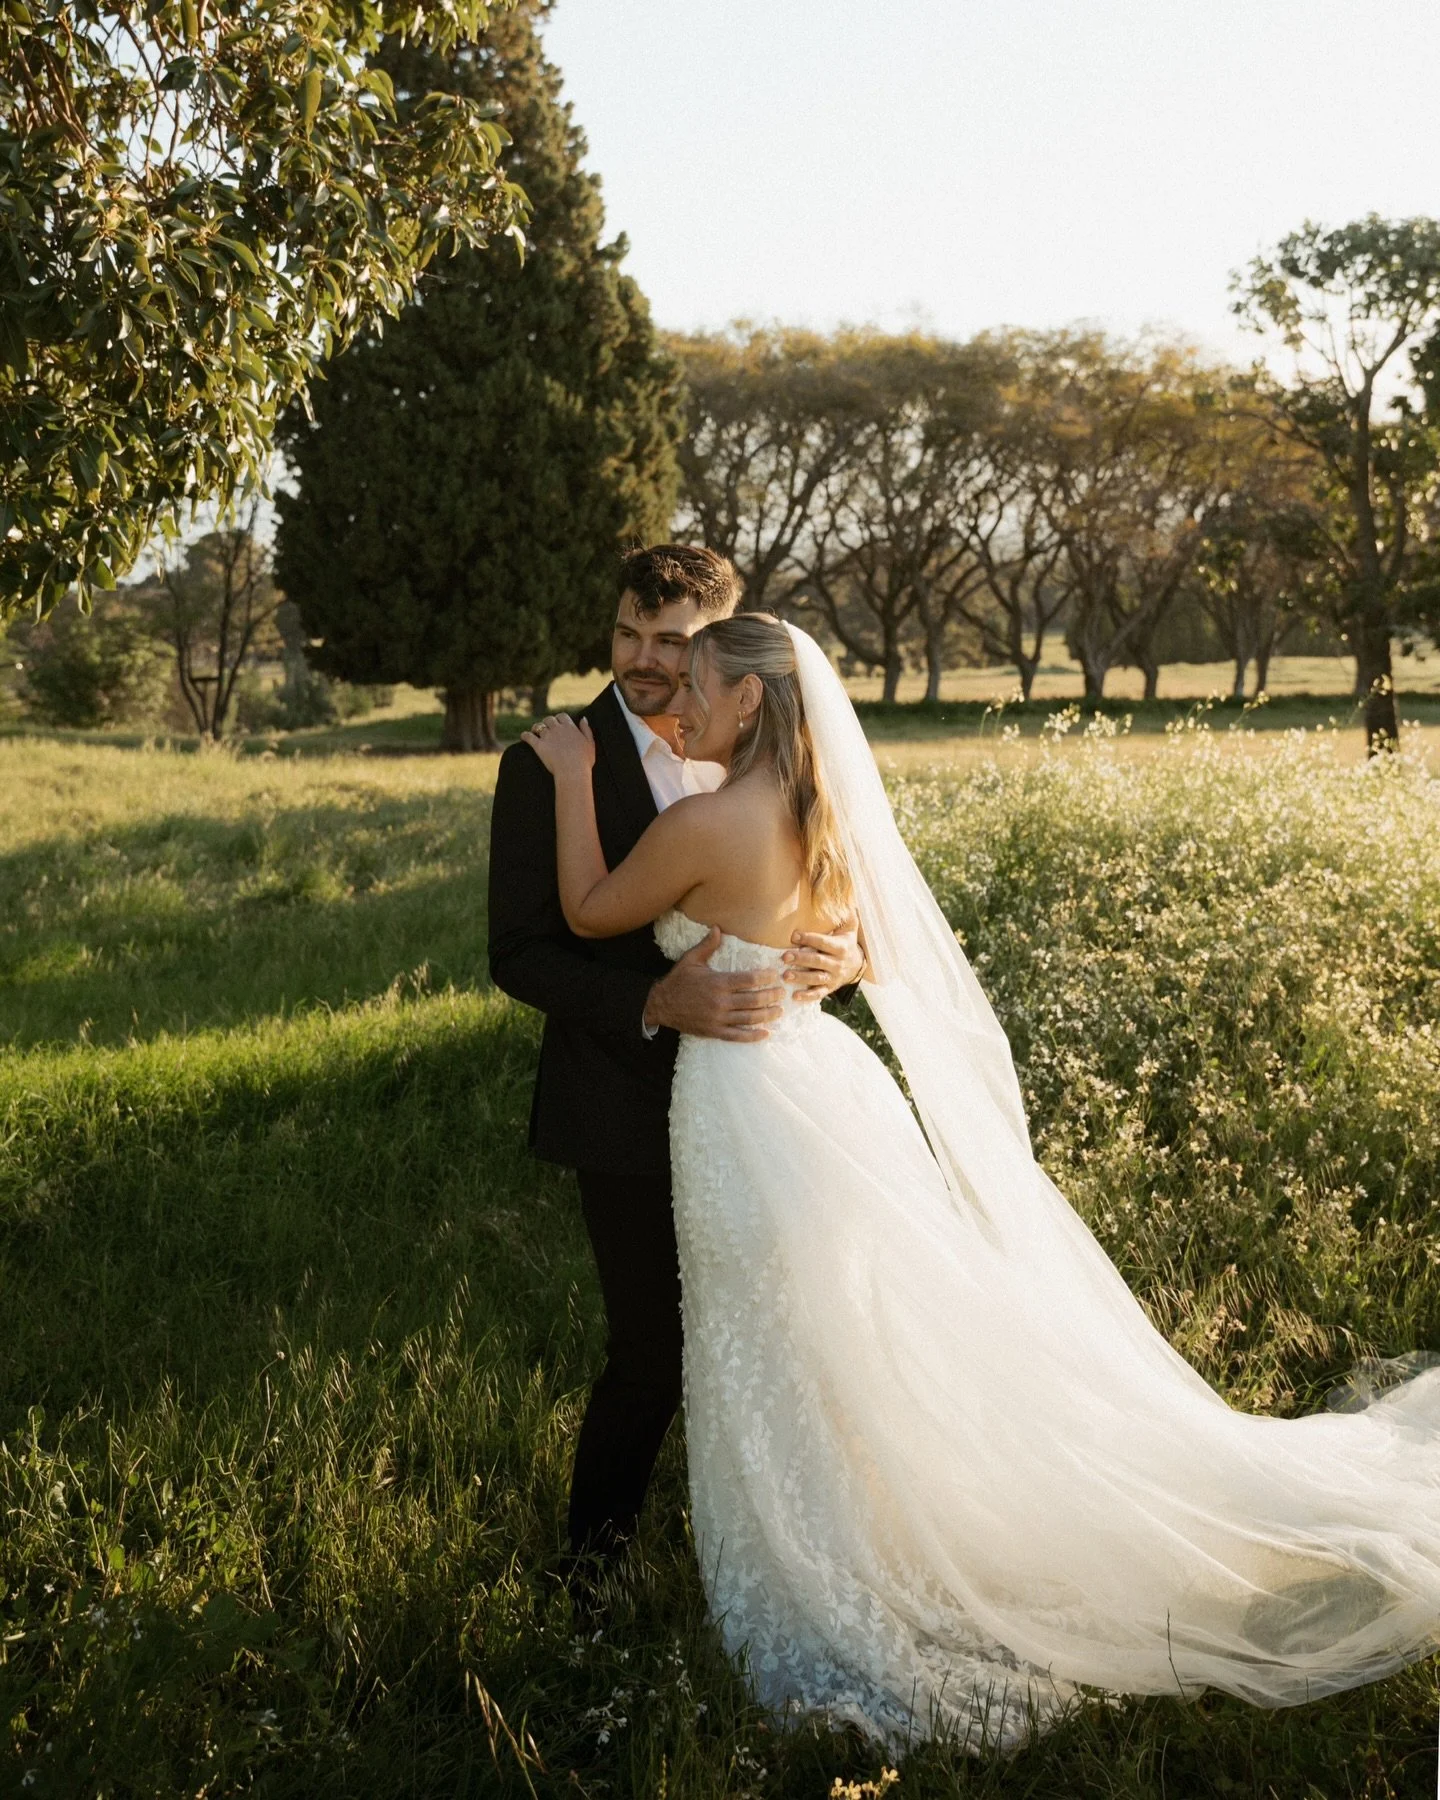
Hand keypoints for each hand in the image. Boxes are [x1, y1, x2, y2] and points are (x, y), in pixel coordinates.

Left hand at [521, 713, 594, 778]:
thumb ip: (586, 730)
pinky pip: (529, 737)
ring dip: (536, 728)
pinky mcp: (539, 746)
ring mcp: (547, 737)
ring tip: (535, 731)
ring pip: (538, 726)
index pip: (562, 716)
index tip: (558, 723)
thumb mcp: (590, 743)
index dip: (559, 719)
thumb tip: (584, 718)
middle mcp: (557, 729)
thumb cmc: (584, 761)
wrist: (573, 771)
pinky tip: (523, 737)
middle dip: (547, 722)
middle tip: (546, 728)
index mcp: (570, 727)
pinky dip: (525, 735)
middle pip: (549, 719)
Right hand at [644, 927, 784, 1041]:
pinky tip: (766, 1033)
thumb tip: (718, 928)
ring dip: (767, 1015)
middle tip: (782, 993)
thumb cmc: (678, 981)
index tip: (775, 976)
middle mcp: (721, 1001)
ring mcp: (718, 1018)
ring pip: (749, 1018)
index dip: (765, 978)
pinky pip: (737, 1036)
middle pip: (754, 1000)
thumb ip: (708, 945)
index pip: (749, 980)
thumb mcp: (691, 960)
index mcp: (718, 982)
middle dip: (771, 996)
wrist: (661, 1005)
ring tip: (779, 1011)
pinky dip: (753, 1036)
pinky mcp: (714, 1031)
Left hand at [784, 911, 864, 1003]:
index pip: (824, 942)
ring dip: (801, 977)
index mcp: (841, 947)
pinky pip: (818, 994)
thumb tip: (846, 897)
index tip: (794, 935)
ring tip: (785, 975)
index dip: (809, 939)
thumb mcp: (850, 928)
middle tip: (784, 957)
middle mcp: (837, 964)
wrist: (857, 966)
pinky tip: (794, 996)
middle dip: (801, 959)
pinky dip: (807, 997)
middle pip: (818, 961)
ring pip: (816, 978)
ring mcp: (833, 978)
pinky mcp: (829, 989)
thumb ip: (846, 914)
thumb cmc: (847, 942)